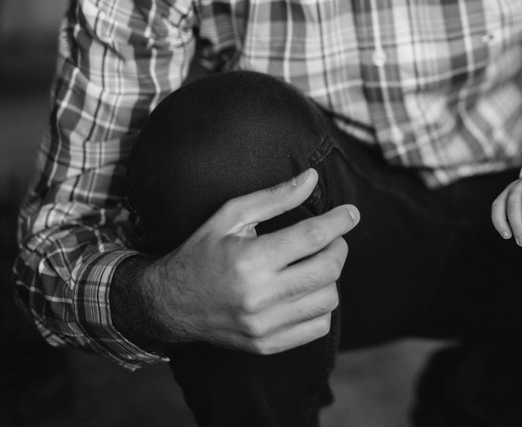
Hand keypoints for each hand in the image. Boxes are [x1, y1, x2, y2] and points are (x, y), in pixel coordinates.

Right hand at [120, 168, 358, 354]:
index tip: (351, 213)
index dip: (339, 221)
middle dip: (339, 247)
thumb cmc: (203, 252)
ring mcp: (263, 325)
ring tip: (315, 264)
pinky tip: (306, 290)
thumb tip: (312, 177)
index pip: (312, 236)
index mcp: (249, 259)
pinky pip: (317, 326)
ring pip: (328, 299)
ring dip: (330, 277)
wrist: (170, 304)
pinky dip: (321, 306)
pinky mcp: (266, 345)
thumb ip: (274, 197)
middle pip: (327, 269)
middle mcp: (258, 296)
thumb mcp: (230, 216)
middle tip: (332, 238)